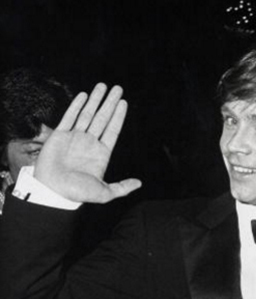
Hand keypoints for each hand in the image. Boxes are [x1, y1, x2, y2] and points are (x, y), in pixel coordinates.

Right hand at [34, 83, 140, 202]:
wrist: (52, 191)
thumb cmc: (77, 193)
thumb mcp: (105, 192)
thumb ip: (122, 187)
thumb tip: (139, 183)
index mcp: (101, 154)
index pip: (112, 130)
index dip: (118, 116)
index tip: (124, 103)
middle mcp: (89, 143)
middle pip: (102, 118)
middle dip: (110, 103)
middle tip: (118, 88)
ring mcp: (75, 138)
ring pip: (87, 114)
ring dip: (95, 100)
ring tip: (102, 86)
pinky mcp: (59, 135)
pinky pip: (70, 117)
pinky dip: (77, 106)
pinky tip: (84, 95)